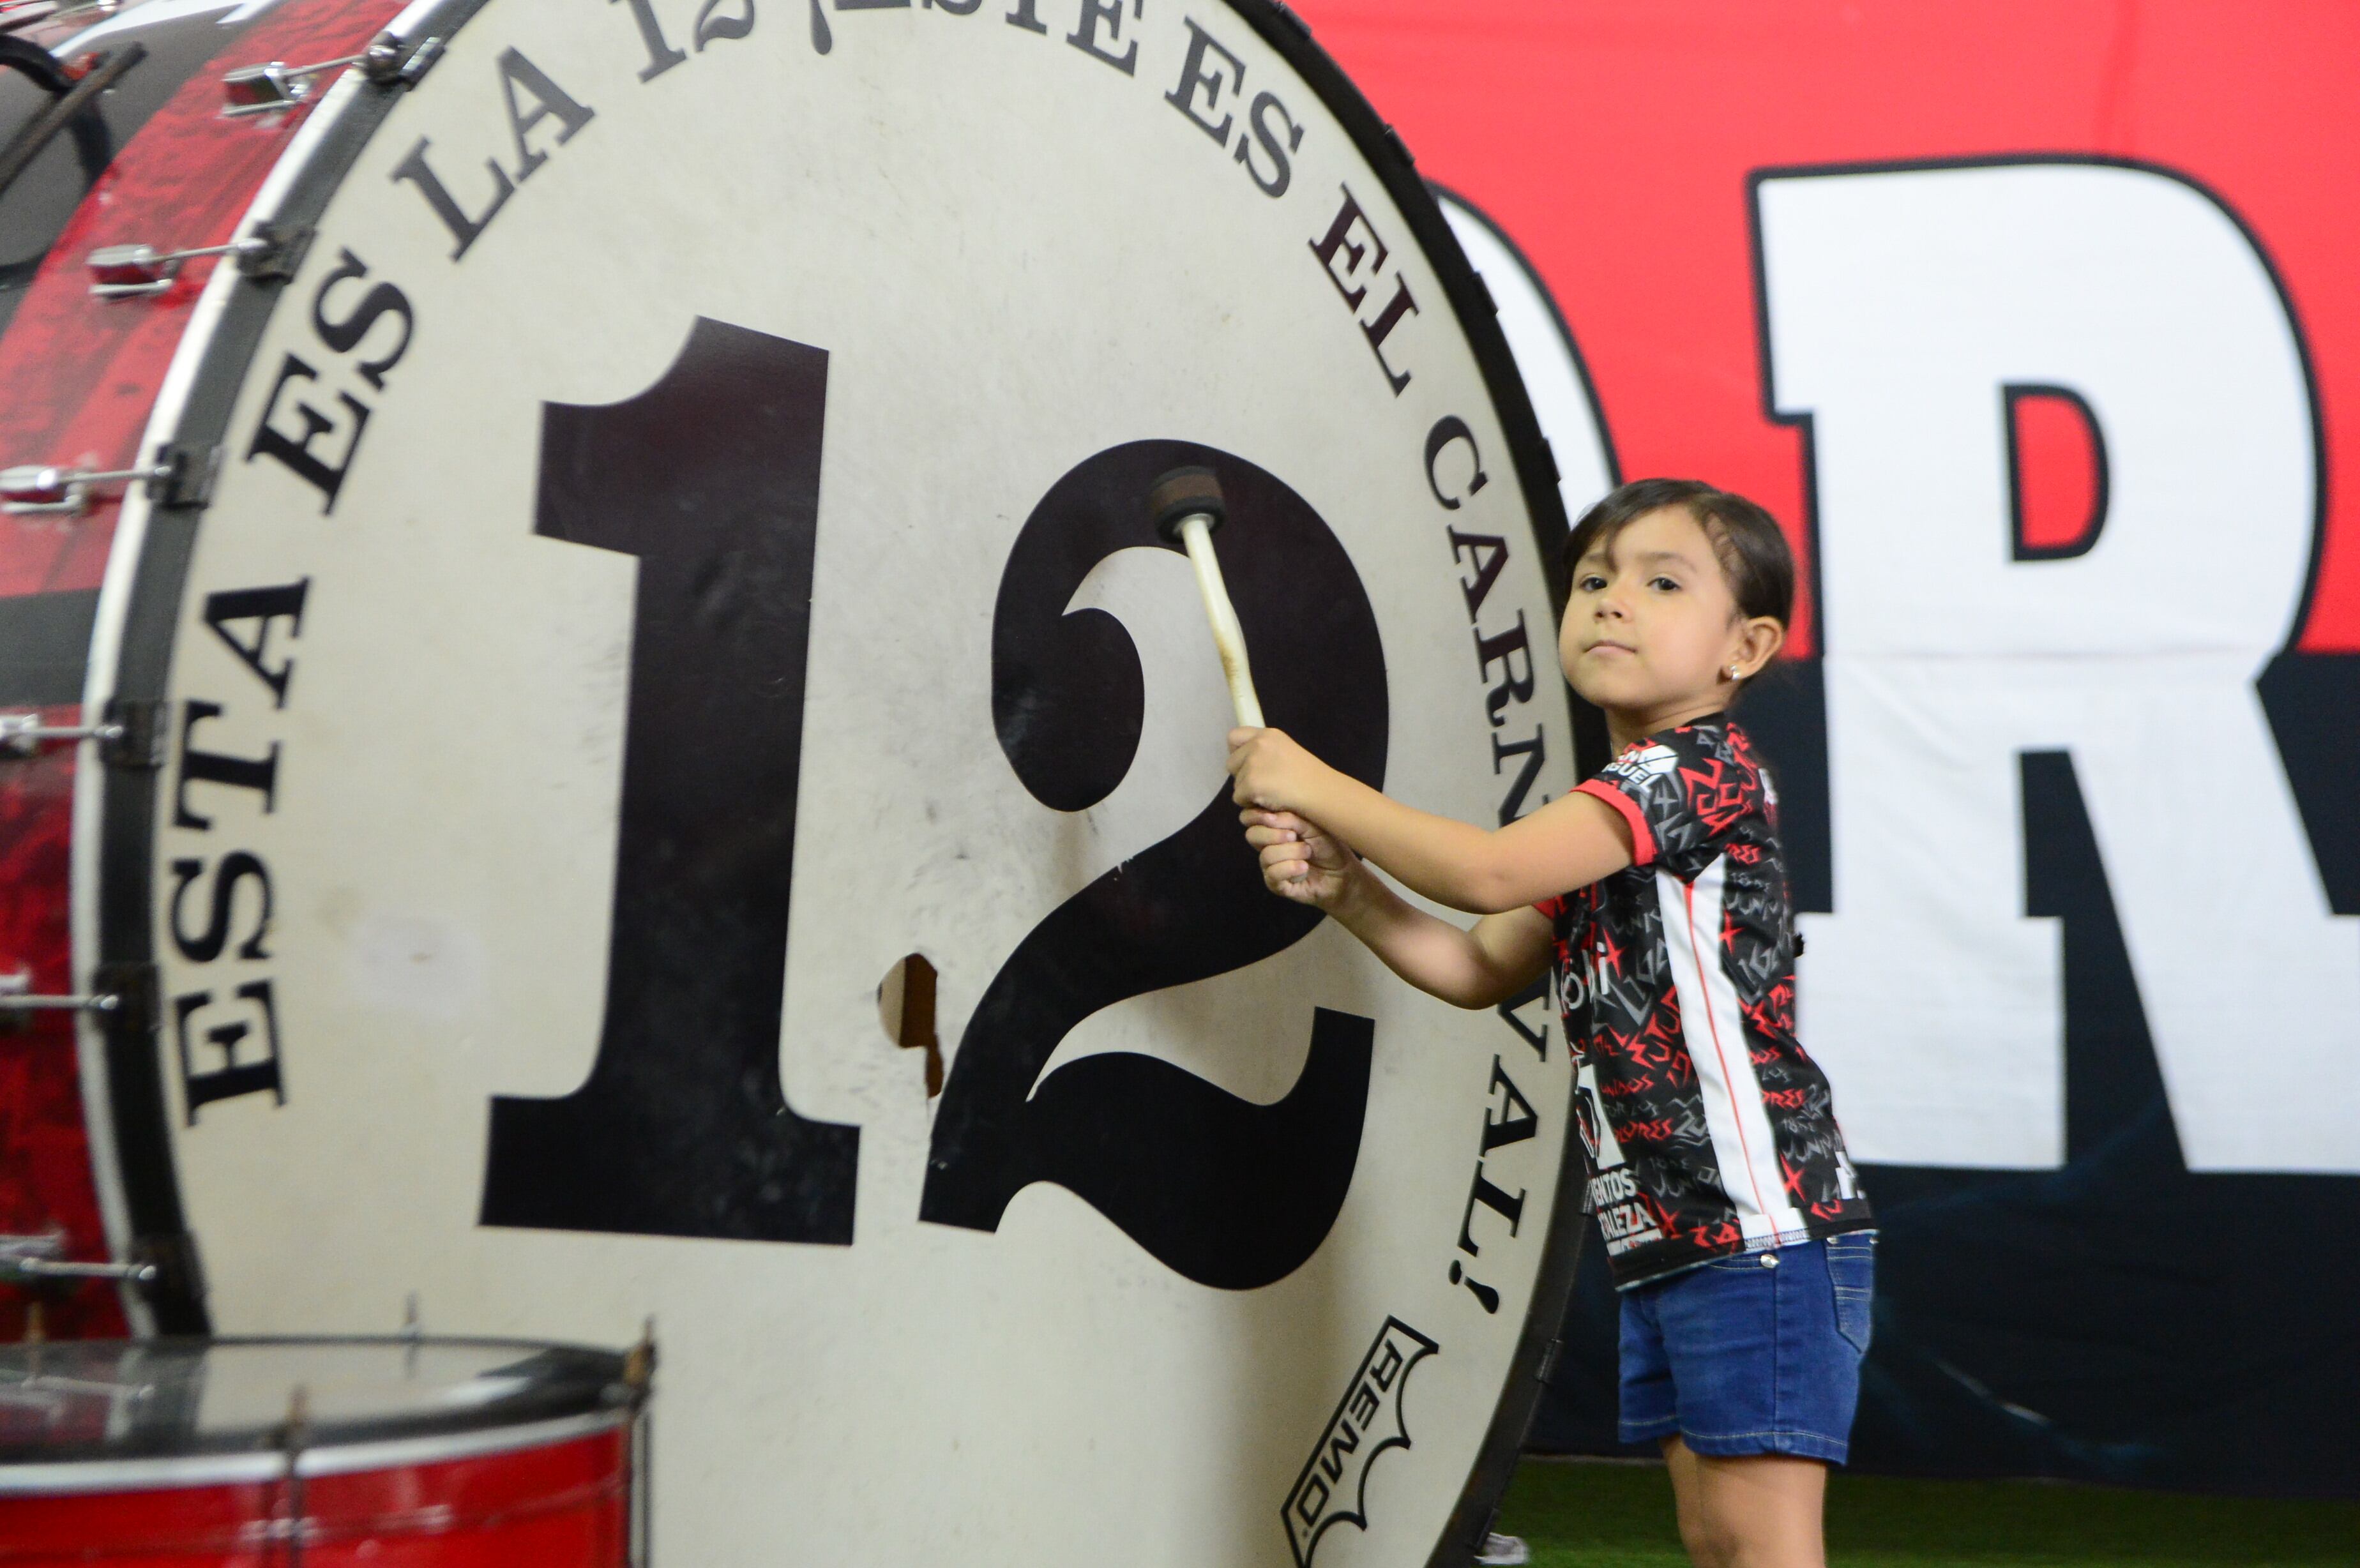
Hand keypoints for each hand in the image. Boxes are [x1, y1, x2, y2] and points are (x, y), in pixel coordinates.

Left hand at [1226, 726, 1327, 814]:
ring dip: (1247, 791)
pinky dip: (1250, 803)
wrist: (1320, 792)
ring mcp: (1253, 764)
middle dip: (1241, 775)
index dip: (1236, 751)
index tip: (1244, 763)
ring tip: (1270, 793)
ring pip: (1235, 783)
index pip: (1234, 736)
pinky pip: (1239, 798)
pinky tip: (1269, 801)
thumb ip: (1265, 750)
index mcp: (1267, 735)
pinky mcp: (1251, 784)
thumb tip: (1245, 759)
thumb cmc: (1308, 776)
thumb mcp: (1285, 750)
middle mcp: (1257, 745)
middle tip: (1262, 783)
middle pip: (1231, 762)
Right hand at [1242, 807, 1360, 909]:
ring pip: (1266, 855)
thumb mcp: (1312, 826)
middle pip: (1252, 835)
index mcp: (1273, 827)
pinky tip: (1304, 868)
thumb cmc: (1328, 847)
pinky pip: (1273, 874)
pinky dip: (1290, 868)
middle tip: (1295, 836)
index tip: (1273, 815)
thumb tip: (1269, 817)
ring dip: (1291, 852)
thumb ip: (1290, 818)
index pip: (1249, 818)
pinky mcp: (1276, 885)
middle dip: (1274, 834)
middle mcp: (1267, 846)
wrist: (1343, 874)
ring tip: (1307, 853)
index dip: (1256, 815)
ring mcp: (1270, 866)